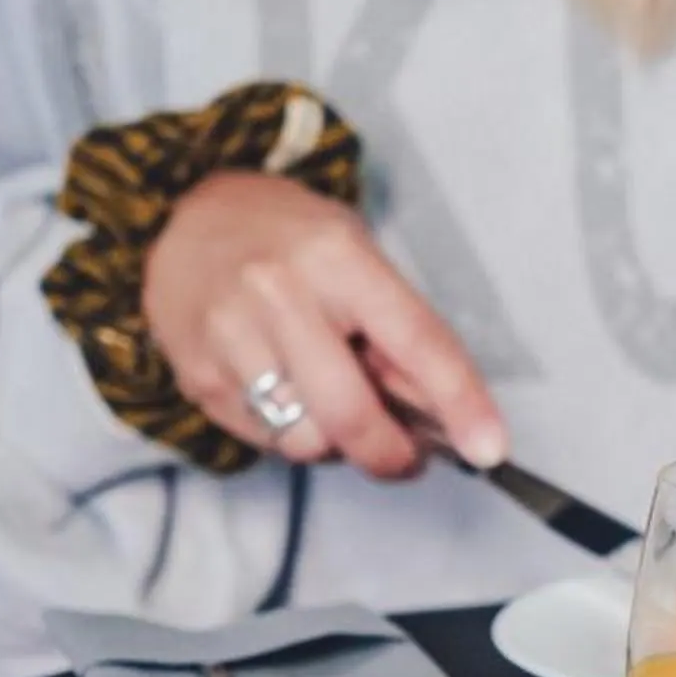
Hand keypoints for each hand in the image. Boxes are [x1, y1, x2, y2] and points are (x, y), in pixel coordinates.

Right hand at [144, 172, 506, 478]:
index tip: (489, 448)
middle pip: (350, 413)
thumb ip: (400, 332)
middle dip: (392, 455)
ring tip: (332, 402)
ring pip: (306, 440)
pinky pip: (265, 442)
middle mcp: (278, 293)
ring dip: (336, 445)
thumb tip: (445, 413)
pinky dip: (291, 435)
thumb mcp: (358, 259)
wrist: (186, 219)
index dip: (460, 401)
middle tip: (408, 457)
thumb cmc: (291, 241)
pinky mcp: (198, 376)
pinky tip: (288, 394)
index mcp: (336, 256)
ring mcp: (229, 336)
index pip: (414, 341)